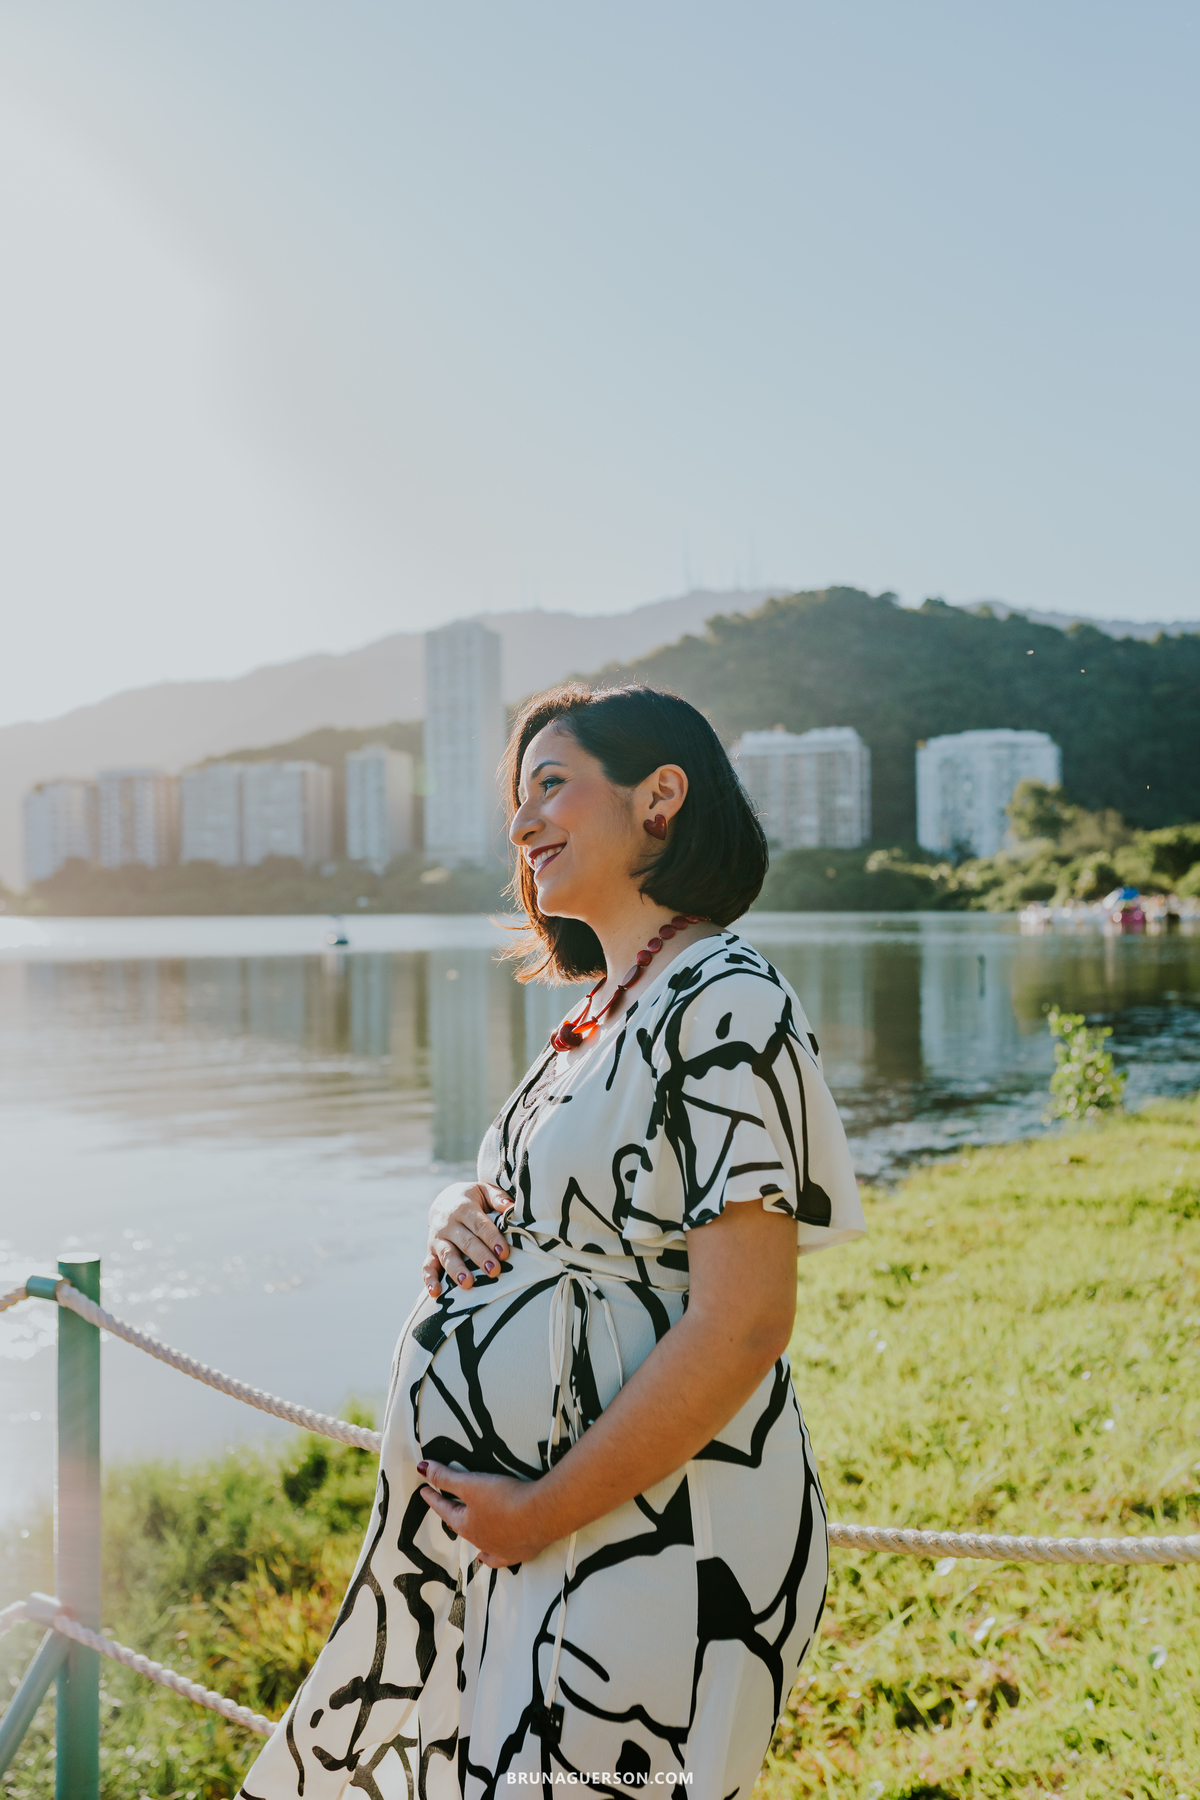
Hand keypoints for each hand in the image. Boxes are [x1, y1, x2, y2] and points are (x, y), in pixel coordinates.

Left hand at [418, 1458, 552, 1567]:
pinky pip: (498, 1559)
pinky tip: (485, 1557)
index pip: (444, 1509)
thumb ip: (446, 1477)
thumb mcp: (471, 1484)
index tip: (424, 1490)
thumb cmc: (504, 1498)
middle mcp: (480, 1541)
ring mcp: (499, 1550)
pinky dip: (490, 1558)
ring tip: (467, 1534)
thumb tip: (421, 1468)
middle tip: (446, 1507)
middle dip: (452, 1515)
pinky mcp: (519, 1553)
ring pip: (479, 1544)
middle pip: (461, 1526)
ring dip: (472, 1536)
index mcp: (466, 1525)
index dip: (433, 1498)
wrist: (541, 1516)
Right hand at [423, 1182, 513, 1296]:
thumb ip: (498, 1198)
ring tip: (467, 1283)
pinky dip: (429, 1280)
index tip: (504, 1253)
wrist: (444, 1200)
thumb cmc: (472, 1199)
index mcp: (464, 1207)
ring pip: (446, 1255)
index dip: (492, 1238)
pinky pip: (427, 1266)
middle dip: (480, 1257)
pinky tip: (436, 1293)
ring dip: (456, 1270)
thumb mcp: (484, 1191)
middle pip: (465, 1242)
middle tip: (494, 1271)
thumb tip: (512, 1207)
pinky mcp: (430, 1252)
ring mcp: (437, 1239)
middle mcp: (448, 1224)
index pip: (479, 1224)